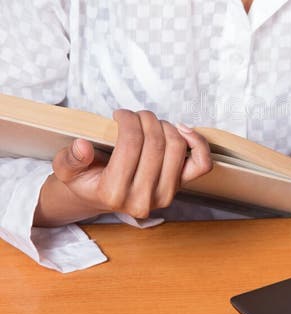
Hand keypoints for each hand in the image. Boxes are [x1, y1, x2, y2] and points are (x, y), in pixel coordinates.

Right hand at [36, 109, 212, 224]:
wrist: (100, 197)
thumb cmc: (85, 179)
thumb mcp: (66, 169)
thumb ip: (70, 159)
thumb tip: (83, 146)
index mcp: (114, 194)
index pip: (131, 145)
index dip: (128, 120)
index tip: (120, 114)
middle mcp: (142, 199)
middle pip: (156, 144)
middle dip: (146, 119)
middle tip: (135, 115)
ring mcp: (164, 195)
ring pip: (177, 148)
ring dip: (165, 126)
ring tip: (150, 122)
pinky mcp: (180, 188)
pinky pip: (201, 164)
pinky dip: (197, 142)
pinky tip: (182, 129)